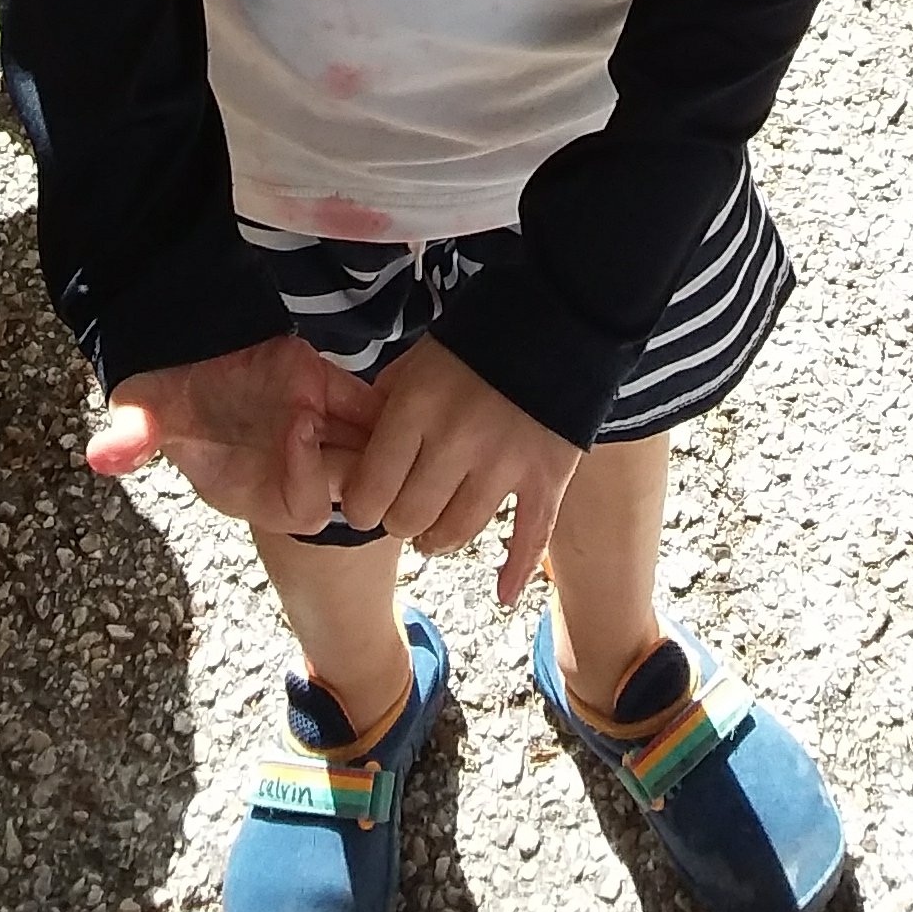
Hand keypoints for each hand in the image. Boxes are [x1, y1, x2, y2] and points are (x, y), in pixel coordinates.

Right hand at [88, 337, 379, 532]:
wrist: (183, 341)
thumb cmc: (162, 388)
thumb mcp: (143, 411)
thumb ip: (133, 436)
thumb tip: (101, 455)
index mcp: (253, 486)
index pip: (304, 508)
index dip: (309, 477)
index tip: (298, 425)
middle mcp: (290, 464)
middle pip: (351, 483)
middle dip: (358, 457)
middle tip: (336, 402)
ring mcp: (313, 424)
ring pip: (367, 446)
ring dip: (375, 427)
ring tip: (353, 382)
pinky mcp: (327, 384)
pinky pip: (368, 403)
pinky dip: (378, 396)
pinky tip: (366, 375)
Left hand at [337, 338, 581, 604]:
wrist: (558, 316)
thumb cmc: (476, 339)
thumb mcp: (417, 359)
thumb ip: (383, 406)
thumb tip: (354, 451)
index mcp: (416, 408)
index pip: (369, 492)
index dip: (362, 504)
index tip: (367, 499)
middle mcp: (456, 442)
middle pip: (409, 521)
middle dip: (400, 520)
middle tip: (405, 507)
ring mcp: (504, 465)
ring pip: (457, 535)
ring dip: (440, 539)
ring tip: (436, 529)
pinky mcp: (547, 477)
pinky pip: (529, 540)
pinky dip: (516, 572)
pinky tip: (504, 594)